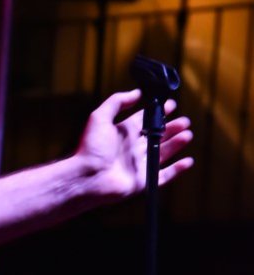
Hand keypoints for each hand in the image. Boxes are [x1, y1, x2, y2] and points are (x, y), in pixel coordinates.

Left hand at [76, 90, 193, 201]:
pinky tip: (188, 161)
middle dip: (172, 128)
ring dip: (177, 144)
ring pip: (163, 153)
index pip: (145, 120)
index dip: (158, 113)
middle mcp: (132, 149)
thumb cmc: (90, 149)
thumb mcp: (100, 117)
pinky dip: (177, 170)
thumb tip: (137, 92)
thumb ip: (117, 101)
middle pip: (157, 136)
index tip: (171, 105)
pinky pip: (164, 176)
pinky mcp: (143, 182)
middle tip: (185, 121)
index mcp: (123, 133)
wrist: (86, 178)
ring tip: (187, 134)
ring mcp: (138, 165)